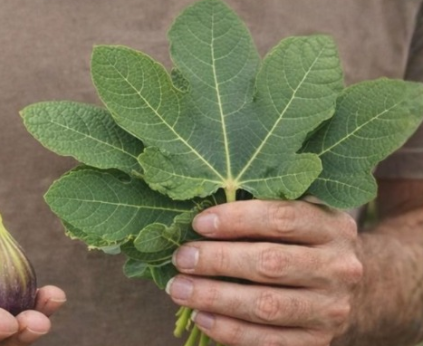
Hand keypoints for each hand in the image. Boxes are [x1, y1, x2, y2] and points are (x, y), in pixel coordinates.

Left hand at [166, 199, 363, 345]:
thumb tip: (197, 217)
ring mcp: (331, 309)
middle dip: (218, 260)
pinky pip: (269, 341)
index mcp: (332, 227)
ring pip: (267, 306)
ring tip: (179, 289)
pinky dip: (230, 331)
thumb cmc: (305, 244)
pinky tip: (201, 317)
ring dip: (215, 298)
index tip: (199, 223)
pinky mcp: (318, 341)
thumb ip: (258, 209)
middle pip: (271, 264)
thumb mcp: (298, 216)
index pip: (282, 218)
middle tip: (181, 258)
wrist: (361, 293)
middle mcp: (338, 268)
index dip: (237, 219)